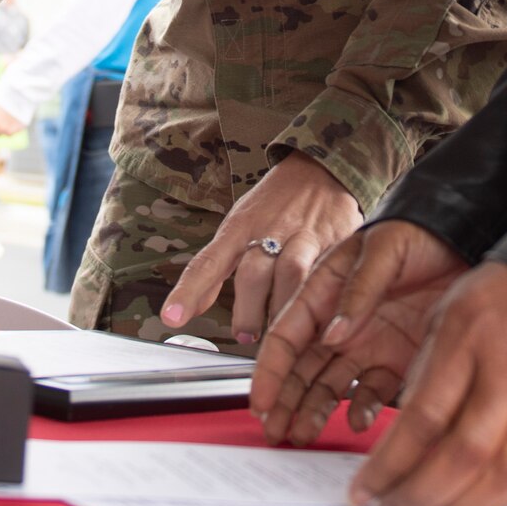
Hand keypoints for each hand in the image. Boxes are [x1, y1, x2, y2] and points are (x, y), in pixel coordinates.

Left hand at [160, 152, 361, 344]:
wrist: (321, 169)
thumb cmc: (273, 205)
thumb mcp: (239, 228)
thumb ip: (216, 268)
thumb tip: (186, 309)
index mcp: (239, 227)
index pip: (208, 263)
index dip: (189, 292)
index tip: (172, 317)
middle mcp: (269, 231)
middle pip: (252, 275)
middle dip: (247, 311)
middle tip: (245, 336)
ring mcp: (303, 238)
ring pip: (290, 277)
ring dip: (281, 310)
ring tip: (277, 334)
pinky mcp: (335, 244)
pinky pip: (326, 276)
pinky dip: (319, 301)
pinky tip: (317, 319)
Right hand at [251, 220, 467, 445]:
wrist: (467, 235)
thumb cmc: (419, 231)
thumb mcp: (383, 250)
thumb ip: (357, 291)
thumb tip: (332, 333)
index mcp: (324, 291)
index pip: (286, 335)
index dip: (269, 370)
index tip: (260, 400)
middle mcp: (341, 322)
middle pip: (301, 368)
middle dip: (284, 401)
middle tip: (274, 430)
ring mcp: (368, 343)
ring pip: (329, 385)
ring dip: (313, 410)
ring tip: (303, 433)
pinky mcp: (397, 359)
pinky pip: (371, 391)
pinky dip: (361, 409)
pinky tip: (356, 421)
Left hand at [349, 262, 506, 505]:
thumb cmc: (488, 302)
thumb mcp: (438, 320)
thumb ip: (419, 377)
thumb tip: (395, 444)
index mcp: (468, 336)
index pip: (424, 417)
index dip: (390, 463)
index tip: (362, 489)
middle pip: (464, 453)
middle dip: (420, 494)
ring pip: (505, 473)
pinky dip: (498, 500)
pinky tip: (467, 505)